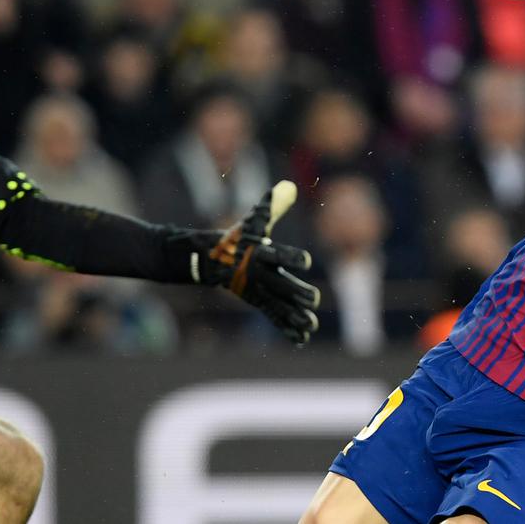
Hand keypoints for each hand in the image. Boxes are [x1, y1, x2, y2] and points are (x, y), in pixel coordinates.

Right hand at [194, 180, 320, 343]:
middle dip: (296, 292)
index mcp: (259, 254)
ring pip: (279, 306)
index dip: (291, 256)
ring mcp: (258, 291)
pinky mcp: (259, 302)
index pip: (277, 254)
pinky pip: (274, 317)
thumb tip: (290, 186)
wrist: (211, 262)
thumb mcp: (254, 222)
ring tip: (312, 325)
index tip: (306, 260)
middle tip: (313, 299)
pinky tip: (301, 340)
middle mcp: (259, 275)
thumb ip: (273, 206)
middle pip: (280, 285)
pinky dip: (286, 328)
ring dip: (295, 316)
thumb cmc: (238, 239)